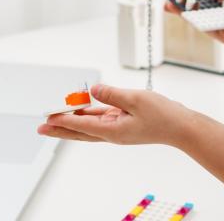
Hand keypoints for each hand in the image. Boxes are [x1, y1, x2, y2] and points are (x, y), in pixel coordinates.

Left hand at [37, 84, 197, 146]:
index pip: (82, 125)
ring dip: (72, 122)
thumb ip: (112, 94)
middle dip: (60, 128)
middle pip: (80, 132)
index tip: (48, 117)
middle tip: (42, 127)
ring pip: (89, 126)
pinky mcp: (124, 124)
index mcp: (113, 130)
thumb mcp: (135, 99)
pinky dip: (89, 116)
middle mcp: (112, 133)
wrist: (181, 127)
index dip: (64, 119)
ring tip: (55, 118)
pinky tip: (82, 110)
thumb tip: (93, 90)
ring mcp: (118, 130)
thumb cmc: (163, 115)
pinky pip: (101, 120)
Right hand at [165, 0, 223, 54]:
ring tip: (169, 4)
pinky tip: (183, 13)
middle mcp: (223, 12)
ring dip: (183, 11)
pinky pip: (203, 26)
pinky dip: (193, 20)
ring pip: (198, 17)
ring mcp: (220, 24)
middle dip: (184, 1)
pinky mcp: (220, 35)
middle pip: (199, 6)